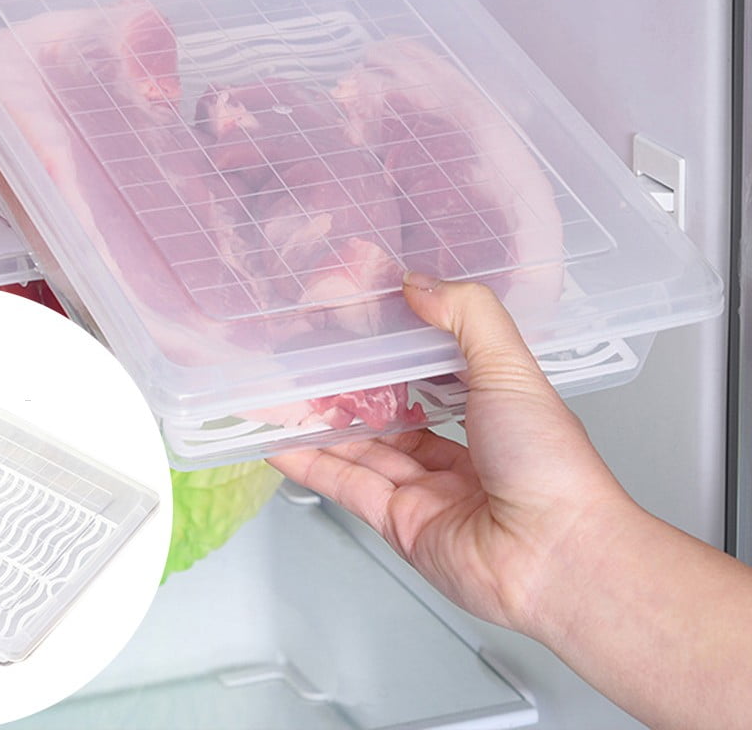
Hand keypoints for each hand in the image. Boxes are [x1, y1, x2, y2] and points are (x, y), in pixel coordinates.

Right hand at [268, 274, 635, 634]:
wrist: (556, 556)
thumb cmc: (550, 464)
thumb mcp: (510, 368)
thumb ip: (466, 316)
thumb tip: (419, 282)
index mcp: (493, 414)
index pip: (435, 376)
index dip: (398, 353)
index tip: (361, 324)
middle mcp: (460, 455)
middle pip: (392, 416)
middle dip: (351, 390)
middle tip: (309, 361)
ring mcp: (427, 493)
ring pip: (363, 449)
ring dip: (323, 423)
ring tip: (281, 395)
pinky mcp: (400, 525)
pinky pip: (348, 486)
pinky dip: (312, 463)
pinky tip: (281, 442)